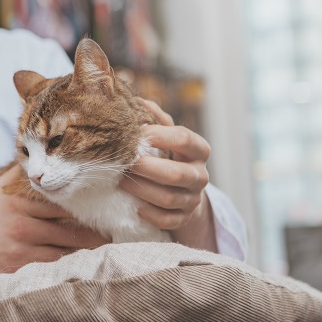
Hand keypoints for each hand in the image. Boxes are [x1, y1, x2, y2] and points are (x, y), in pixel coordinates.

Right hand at [0, 164, 107, 283]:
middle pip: (70, 226)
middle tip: (115, 227)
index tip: (105, 200)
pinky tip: (86, 262)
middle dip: (95, 229)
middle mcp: (22, 223)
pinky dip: (72, 263)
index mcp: (18, 200)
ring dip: (89, 249)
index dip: (86, 201)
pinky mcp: (21, 269)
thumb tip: (43, 155)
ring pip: (67, 249)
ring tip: (108, 245)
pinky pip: (55, 266)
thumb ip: (20, 174)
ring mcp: (22, 248)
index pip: (61, 199)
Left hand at [119, 98, 217, 251]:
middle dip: (149, 168)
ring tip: (121, 182)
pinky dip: (150, 214)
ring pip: (169, 198)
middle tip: (127, 163)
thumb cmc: (168, 156)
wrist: (183, 191)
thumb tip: (139, 101)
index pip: (185, 139)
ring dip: (142, 190)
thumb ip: (156, 120)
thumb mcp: (166, 136)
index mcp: (198, 150)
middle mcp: (200, 175)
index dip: (161, 136)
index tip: (138, 134)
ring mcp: (193, 199)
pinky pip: (167, 220)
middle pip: (178, 174)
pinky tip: (135, 206)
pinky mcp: (183, 218)